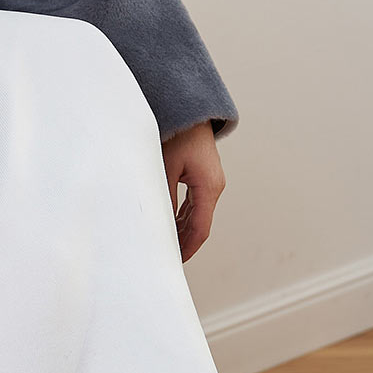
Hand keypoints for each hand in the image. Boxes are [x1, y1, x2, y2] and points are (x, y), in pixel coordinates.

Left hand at [160, 122, 223, 262]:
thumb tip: (158, 224)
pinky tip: (169, 226)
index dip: (187, 248)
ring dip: (182, 231)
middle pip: (199, 225)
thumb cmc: (177, 134)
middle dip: (183, 243)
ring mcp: (210, 182)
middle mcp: (214, 187)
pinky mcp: (203, 177)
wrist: (188, 110)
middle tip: (165, 259)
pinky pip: (194, 204)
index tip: (174, 262)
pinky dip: (182, 217)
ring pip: (196, 215)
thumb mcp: (165, 167)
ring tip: (164, 246)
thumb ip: (164, 197)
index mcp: (208, 187)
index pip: (199, 229)